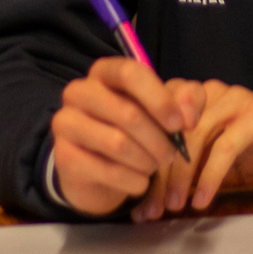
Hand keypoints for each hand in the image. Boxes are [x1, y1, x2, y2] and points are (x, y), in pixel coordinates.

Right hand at [49, 57, 205, 217]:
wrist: (99, 172)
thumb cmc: (136, 131)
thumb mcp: (166, 109)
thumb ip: (186, 101)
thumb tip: (188, 116)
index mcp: (104, 71)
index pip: (131, 73)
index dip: (161, 100)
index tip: (182, 124)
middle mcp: (79, 91)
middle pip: (128, 113)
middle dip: (159, 140)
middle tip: (171, 155)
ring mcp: (66, 122)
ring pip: (118, 143)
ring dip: (147, 161)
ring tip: (154, 166)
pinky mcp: (64, 156)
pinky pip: (107, 171)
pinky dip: (133, 181)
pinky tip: (140, 182)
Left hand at [137, 82, 252, 220]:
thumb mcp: (212, 163)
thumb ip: (182, 176)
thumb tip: (144, 208)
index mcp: (192, 98)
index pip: (154, 122)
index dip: (142, 160)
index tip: (137, 199)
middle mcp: (208, 92)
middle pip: (170, 130)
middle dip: (159, 175)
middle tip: (153, 209)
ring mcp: (233, 100)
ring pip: (194, 137)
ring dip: (182, 176)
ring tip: (175, 207)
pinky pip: (225, 147)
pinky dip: (210, 176)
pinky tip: (202, 200)